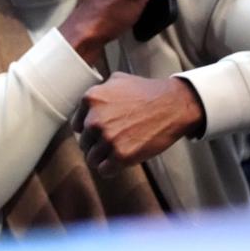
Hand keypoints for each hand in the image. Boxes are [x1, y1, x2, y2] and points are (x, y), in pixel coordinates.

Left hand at [72, 73, 204, 176]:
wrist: (173, 105)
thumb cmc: (147, 92)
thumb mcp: (118, 80)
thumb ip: (99, 90)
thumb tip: (89, 101)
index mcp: (90, 99)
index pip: (77, 126)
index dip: (90, 131)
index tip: (101, 132)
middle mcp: (94, 119)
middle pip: (84, 143)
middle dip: (97, 144)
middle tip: (115, 141)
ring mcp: (106, 138)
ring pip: (92, 159)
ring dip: (103, 158)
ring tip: (118, 152)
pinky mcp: (120, 155)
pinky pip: (104, 170)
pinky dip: (112, 169)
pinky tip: (122, 161)